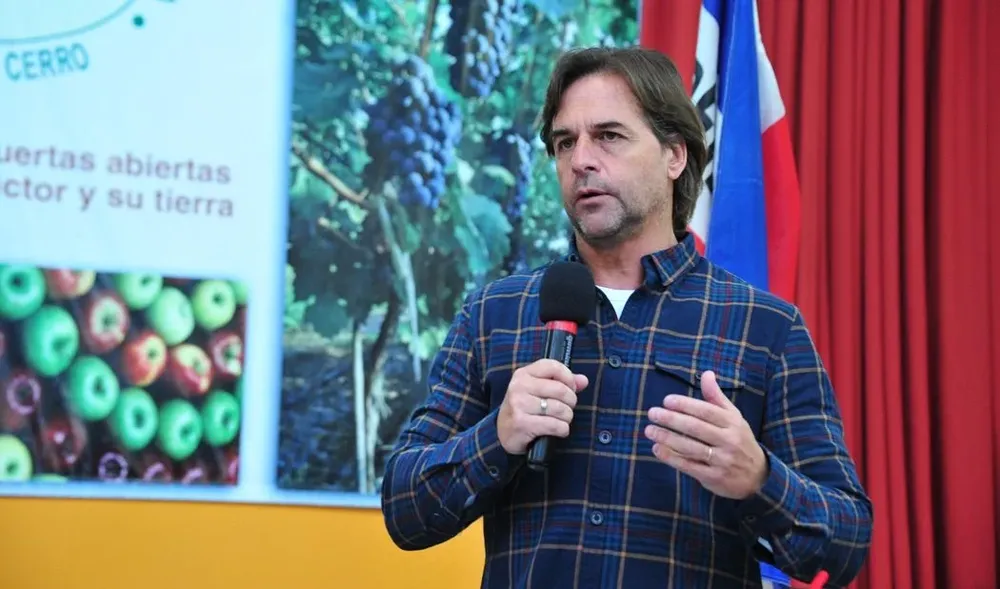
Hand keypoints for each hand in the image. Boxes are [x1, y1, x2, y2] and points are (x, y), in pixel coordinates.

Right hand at [497, 359, 588, 454]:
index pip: (553, 367)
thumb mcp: (538, 390)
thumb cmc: (524, 409)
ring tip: (560, 420)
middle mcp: (519, 386)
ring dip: (567, 418)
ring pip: (561, 409)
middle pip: (561, 390)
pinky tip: (557, 430)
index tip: (571, 388)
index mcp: (523, 374)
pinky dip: (562, 430)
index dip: (569, 378)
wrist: (503, 433)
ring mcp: (519, 405)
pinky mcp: (522, 423)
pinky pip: (556, 425)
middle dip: (571, 402)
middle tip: (566, 408)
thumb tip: (583, 380)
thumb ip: (562, 383)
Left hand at [644, 370, 767, 498]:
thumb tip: (706, 373)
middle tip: (652, 413)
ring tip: (650, 430)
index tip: (666, 400)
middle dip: (671, 419)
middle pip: (696, 428)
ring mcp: (722, 460)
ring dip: (667, 438)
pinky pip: (689, 466)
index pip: (706, 411)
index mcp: (733, 423)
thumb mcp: (733, 417)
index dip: (685, 404)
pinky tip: (657, 449)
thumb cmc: (739, 440)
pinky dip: (671, 457)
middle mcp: (728, 440)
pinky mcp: (714, 477)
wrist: (757, 476)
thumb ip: (716, 397)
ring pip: (690, 447)